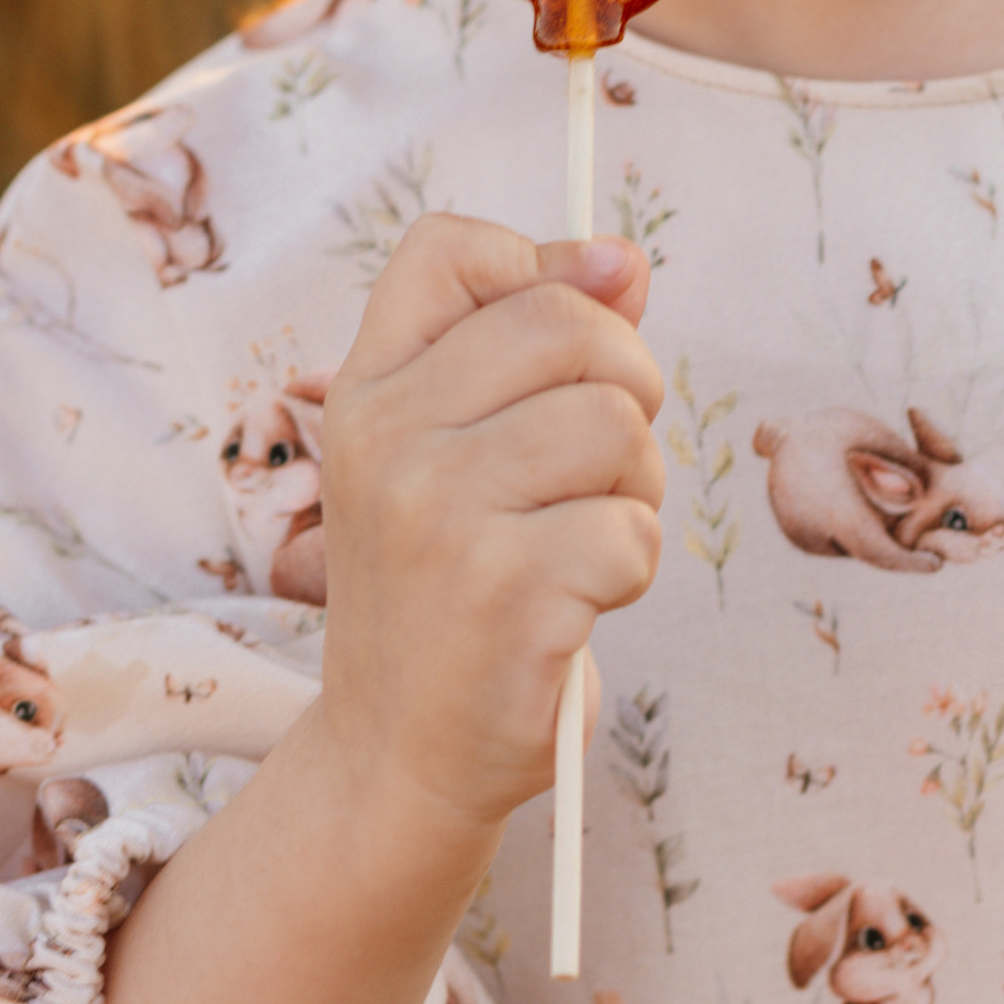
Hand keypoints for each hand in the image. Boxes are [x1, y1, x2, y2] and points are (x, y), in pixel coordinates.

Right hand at [302, 214, 663, 859]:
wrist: (397, 757)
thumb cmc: (450, 592)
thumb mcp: (458, 453)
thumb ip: (537, 347)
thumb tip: (627, 260)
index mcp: (367, 388)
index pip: (448, 246)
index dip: (540, 269)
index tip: (566, 346)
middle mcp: (389, 437)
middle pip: (572, 323)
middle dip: (626, 387)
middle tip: (599, 465)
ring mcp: (442, 514)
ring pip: (619, 425)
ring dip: (634, 489)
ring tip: (579, 540)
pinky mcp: (508, 593)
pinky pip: (635, 531)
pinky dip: (630, 570)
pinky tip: (572, 606)